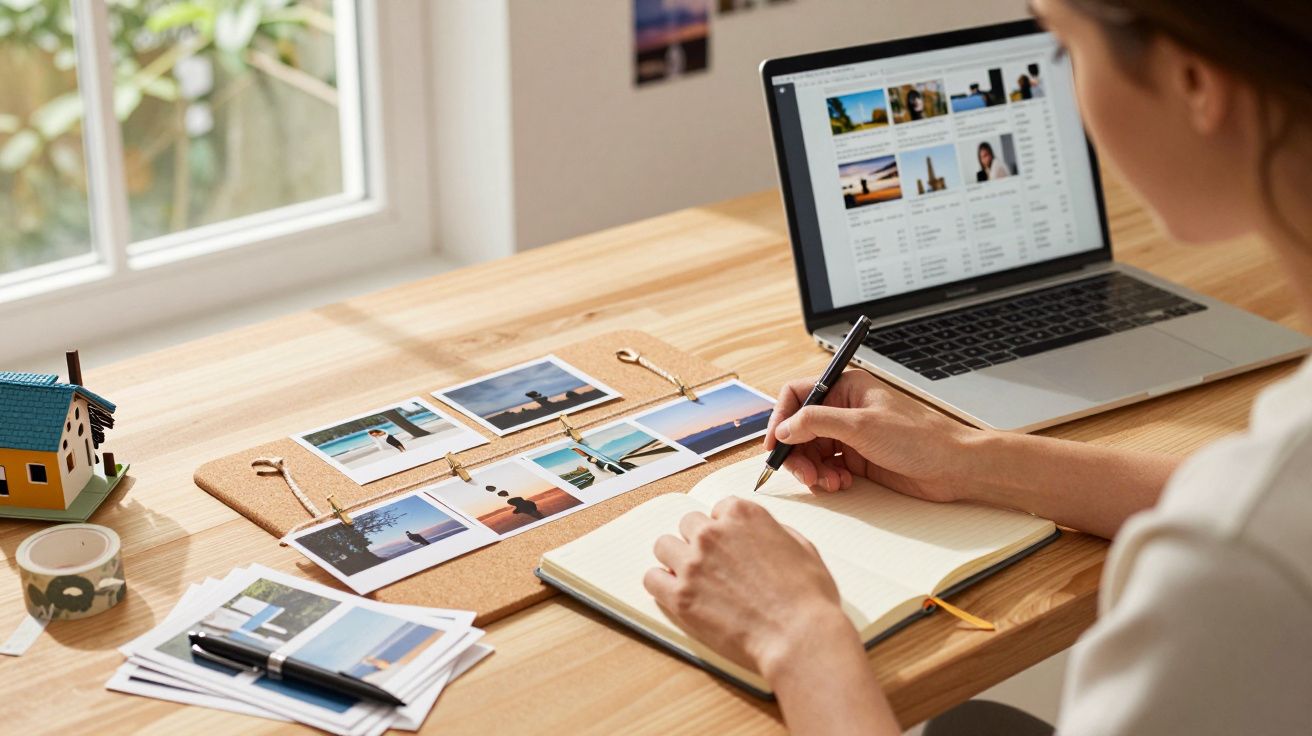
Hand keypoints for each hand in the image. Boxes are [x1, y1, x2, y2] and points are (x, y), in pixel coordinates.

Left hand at [642, 496, 858, 681]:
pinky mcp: (679, 596)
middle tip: (713, 566)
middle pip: (688, 524)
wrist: (799, 637)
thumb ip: (774, 532)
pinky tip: (676, 594)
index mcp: (744, 515)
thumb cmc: (808, 598)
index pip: (718, 509)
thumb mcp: (802, 548)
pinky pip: (651, 578)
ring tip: (692, 579)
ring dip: (675, 559)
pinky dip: (661, 585)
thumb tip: (760, 533)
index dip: (725, 529)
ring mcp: (693, 563)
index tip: (730, 546)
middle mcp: (713, 533)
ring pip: (664, 546)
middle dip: (699, 542)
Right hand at [766, 369, 980, 501]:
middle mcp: (845, 408)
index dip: (781, 419)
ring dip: (813, 469)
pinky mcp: (858, 458)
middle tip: (804, 474)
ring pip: (811, 450)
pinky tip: (840, 483)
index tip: (775, 445)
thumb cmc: (920, 437)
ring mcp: (851, 434)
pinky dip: (827, 477)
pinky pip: (827, 466)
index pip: (797, 395)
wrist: (954, 466)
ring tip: (828, 482)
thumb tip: (784, 429)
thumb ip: (817, 423)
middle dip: (797, 452)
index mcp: (846, 386)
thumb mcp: (862, 426)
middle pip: (800, 427)